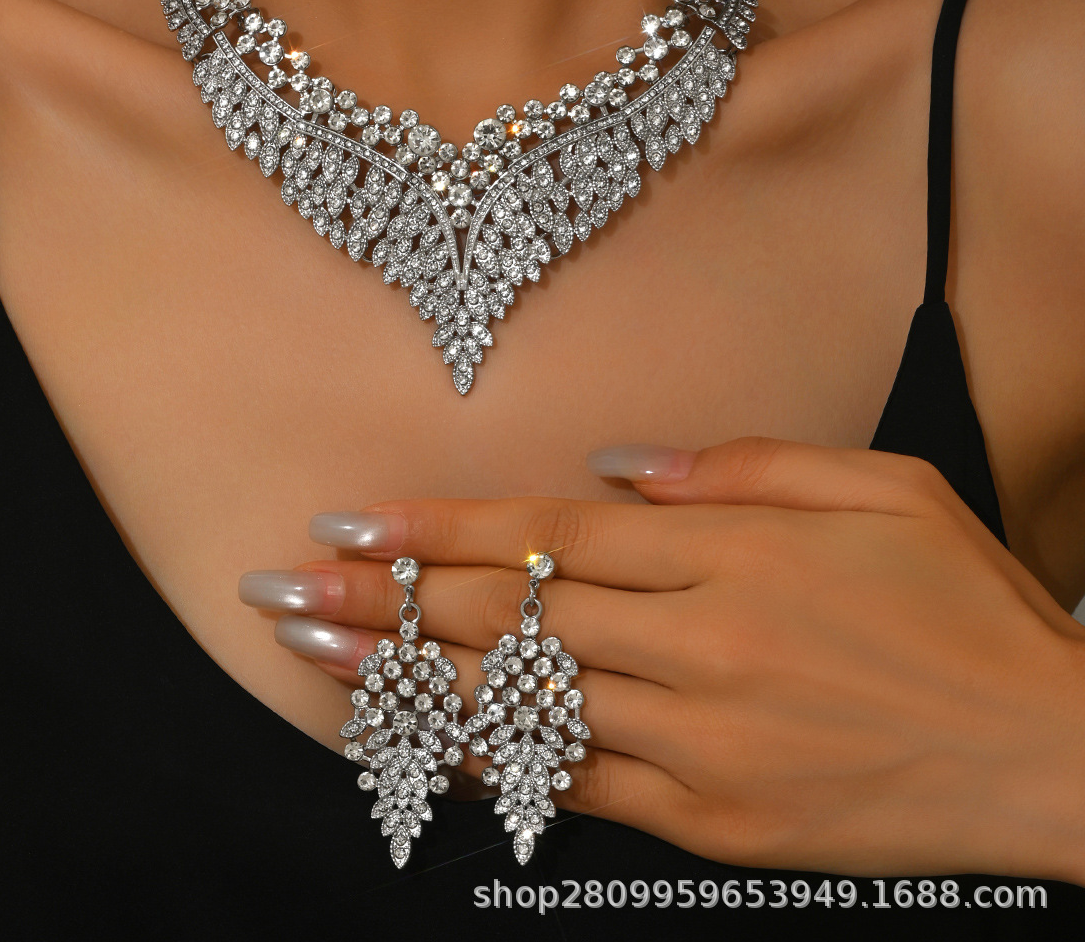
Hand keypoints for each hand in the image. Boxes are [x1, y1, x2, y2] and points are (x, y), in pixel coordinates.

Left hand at [239, 437, 1084, 883]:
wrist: (1049, 754)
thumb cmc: (964, 604)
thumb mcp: (879, 489)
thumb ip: (739, 469)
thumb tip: (616, 467)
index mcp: (734, 557)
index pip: (548, 533)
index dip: (438, 527)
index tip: (350, 518)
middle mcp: (701, 647)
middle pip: (509, 615)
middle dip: (383, 598)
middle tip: (282, 584)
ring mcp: (700, 745)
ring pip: (520, 704)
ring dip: (401, 678)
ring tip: (307, 656)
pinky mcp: (712, 823)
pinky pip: (573, 787)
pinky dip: (488, 761)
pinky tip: (411, 743)